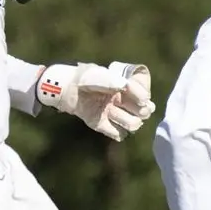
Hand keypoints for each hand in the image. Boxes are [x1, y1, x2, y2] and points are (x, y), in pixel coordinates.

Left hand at [36, 62, 155, 140]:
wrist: (66, 88)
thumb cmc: (84, 78)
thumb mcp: (98, 75)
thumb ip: (111, 81)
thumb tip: (124, 85)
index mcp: (123, 88)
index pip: (142, 95)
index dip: (144, 98)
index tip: (143, 100)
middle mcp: (120, 102)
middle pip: (142, 112)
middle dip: (142, 113)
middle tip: (139, 111)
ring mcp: (111, 113)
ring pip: (131, 124)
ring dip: (130, 122)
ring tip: (122, 117)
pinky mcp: (100, 124)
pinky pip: (116, 134)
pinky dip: (118, 133)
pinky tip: (114, 127)